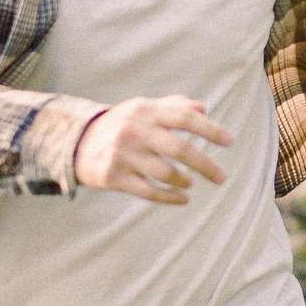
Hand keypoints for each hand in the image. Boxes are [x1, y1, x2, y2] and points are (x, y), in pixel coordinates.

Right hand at [74, 97, 231, 204]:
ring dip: (184, 181)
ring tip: (190, 184)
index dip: (210, 129)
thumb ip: (174, 106)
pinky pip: (149, 191)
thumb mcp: (143, 108)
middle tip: (222, 178)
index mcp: (145, 110)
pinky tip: (183, 199)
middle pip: (179, 148)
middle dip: (205, 165)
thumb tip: (203, 108)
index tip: (229, 142)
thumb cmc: (121, 124)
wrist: (76, 142)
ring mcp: (123, 154)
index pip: (184, 117)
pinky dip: (170, 198)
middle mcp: (134, 130)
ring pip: (165, 172)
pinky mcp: (113, 176)